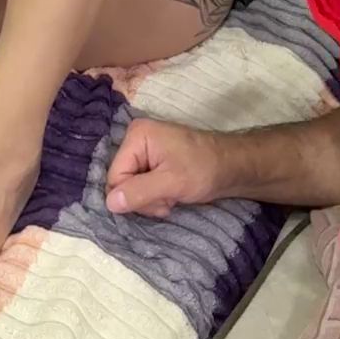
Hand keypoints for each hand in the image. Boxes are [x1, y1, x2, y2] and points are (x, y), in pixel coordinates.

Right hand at [105, 119, 223, 216]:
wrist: (230, 167)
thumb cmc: (203, 170)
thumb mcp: (171, 183)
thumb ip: (139, 192)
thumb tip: (109, 203)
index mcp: (136, 136)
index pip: (115, 176)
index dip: (132, 195)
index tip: (159, 198)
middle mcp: (135, 139)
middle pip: (122, 182)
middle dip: (144, 198)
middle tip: (167, 198)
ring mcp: (144, 151)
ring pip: (131, 188)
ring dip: (151, 200)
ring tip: (172, 196)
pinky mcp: (152, 162)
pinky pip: (141, 186)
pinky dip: (155, 196)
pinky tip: (171, 195)